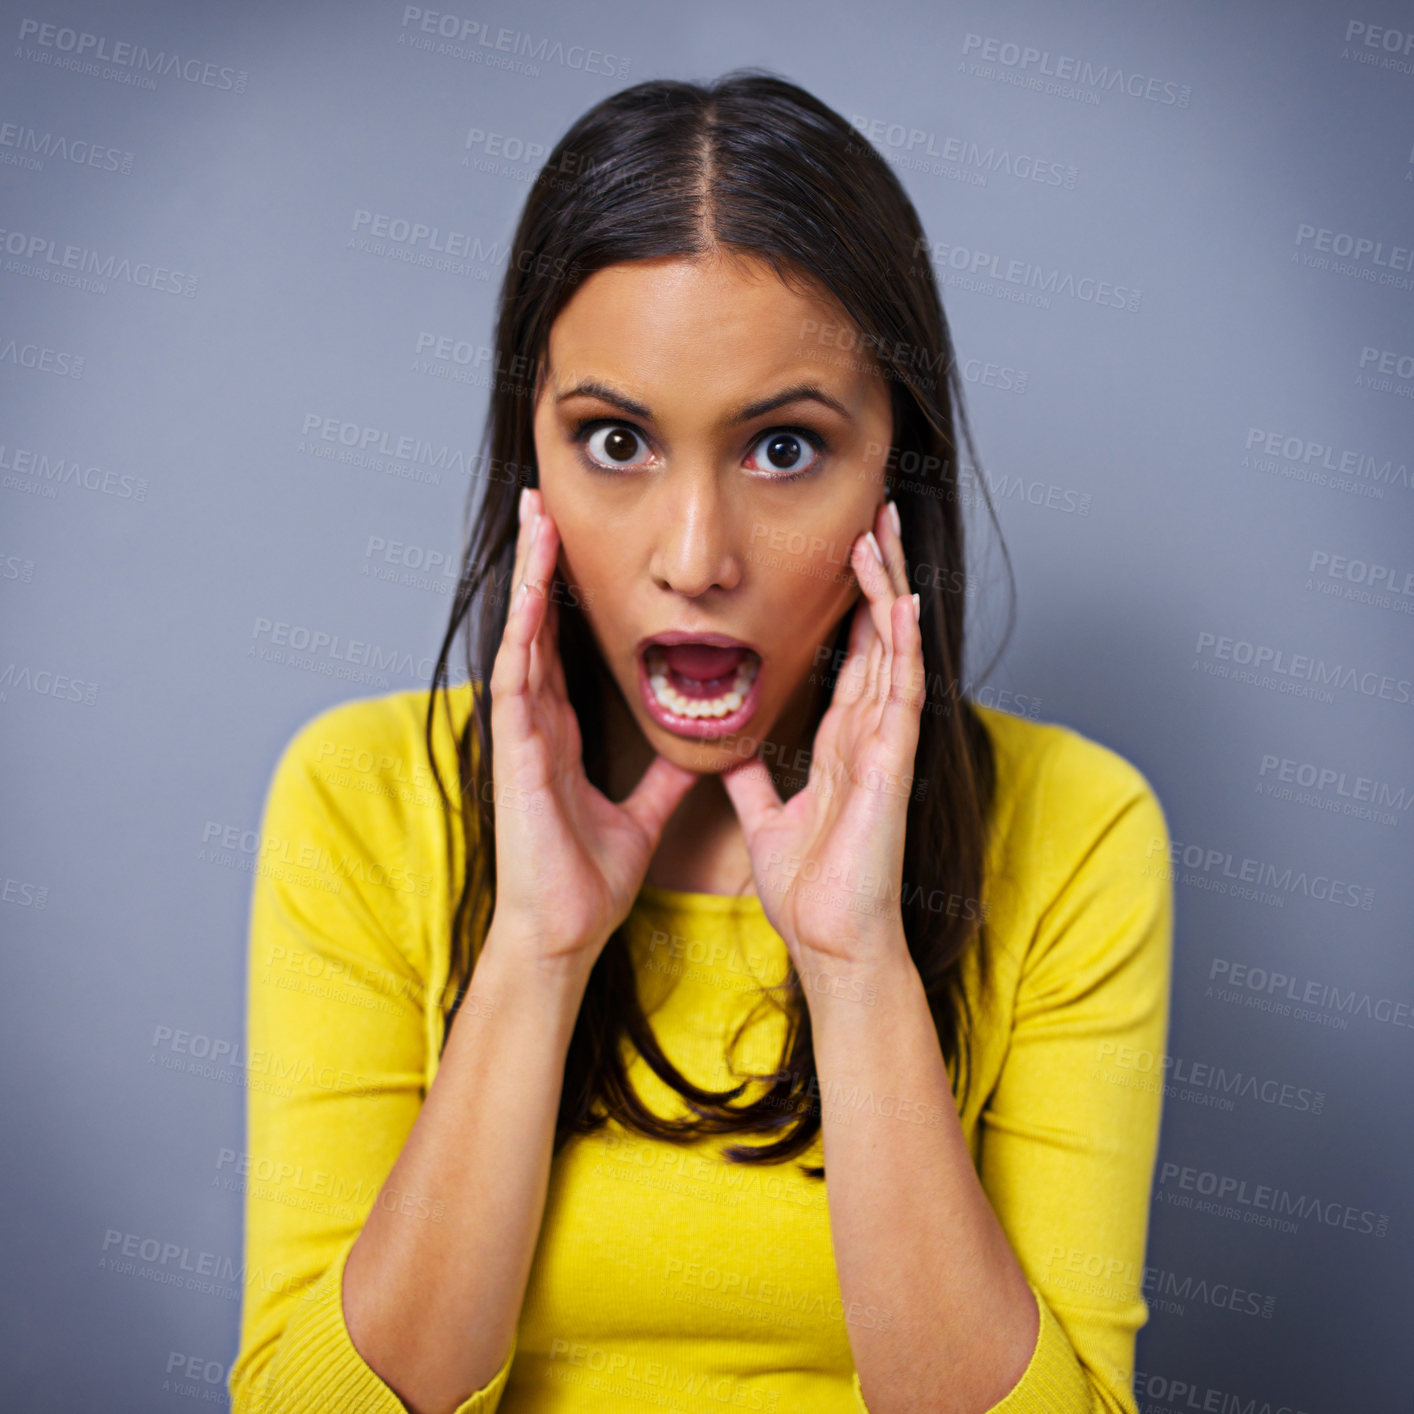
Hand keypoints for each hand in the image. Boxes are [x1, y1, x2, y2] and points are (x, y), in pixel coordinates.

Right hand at [486, 487, 699, 974]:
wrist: (564, 932)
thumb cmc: (588, 880)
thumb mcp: (642, 814)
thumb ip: (665, 777)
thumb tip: (700, 749)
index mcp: (562, 732)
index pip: (563, 644)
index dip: (567, 592)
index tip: (575, 541)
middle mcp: (538, 723)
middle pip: (537, 624)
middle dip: (541, 563)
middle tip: (544, 501)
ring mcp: (522, 734)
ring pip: (523, 636)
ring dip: (529, 576)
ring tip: (535, 517)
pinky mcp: (515, 753)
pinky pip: (518, 678)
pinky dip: (524, 630)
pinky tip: (530, 588)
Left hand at [721, 499, 922, 975]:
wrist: (831, 942)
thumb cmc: (810, 890)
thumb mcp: (767, 821)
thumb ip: (754, 783)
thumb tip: (728, 756)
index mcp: (842, 744)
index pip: (852, 657)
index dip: (852, 604)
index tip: (846, 553)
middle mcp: (870, 735)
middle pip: (879, 638)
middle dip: (877, 576)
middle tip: (873, 516)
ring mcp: (887, 748)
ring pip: (894, 651)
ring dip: (890, 590)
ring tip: (883, 533)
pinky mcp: (892, 767)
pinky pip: (902, 695)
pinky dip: (903, 647)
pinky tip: (902, 602)